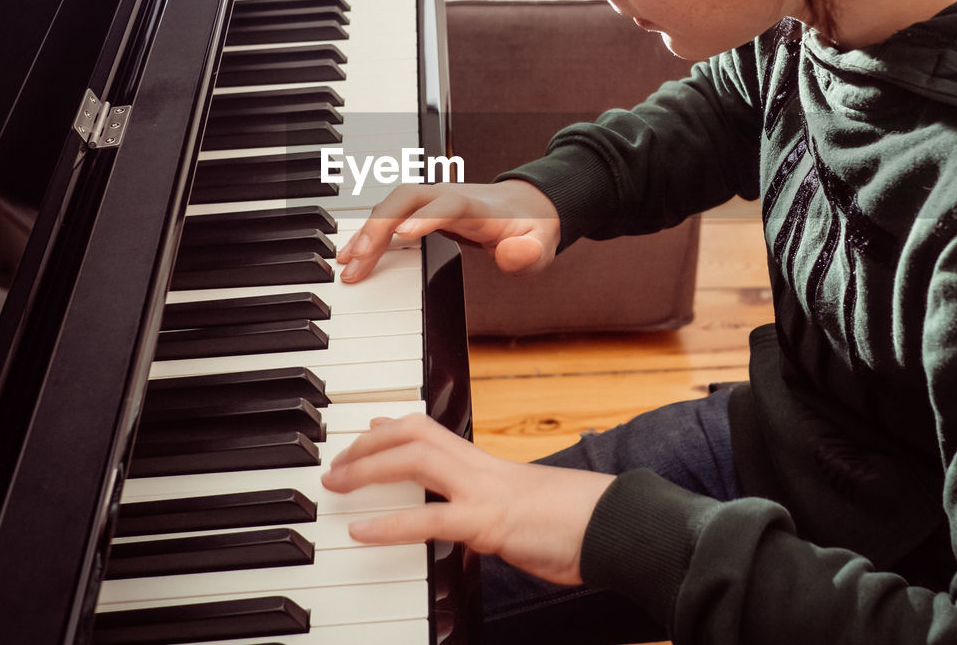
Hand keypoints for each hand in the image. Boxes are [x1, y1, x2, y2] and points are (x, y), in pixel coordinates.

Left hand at [321, 413, 613, 584]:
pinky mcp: (490, 524)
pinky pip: (430, 519)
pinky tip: (361, 530)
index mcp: (491, 467)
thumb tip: (474, 516)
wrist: (620, 528)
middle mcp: (483, 469)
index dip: (395, 427)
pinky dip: (389, 523)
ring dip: (368, 469)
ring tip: (336, 483)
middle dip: (369, 443)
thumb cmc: (581, 525)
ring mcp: (485, 493)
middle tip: (336, 462)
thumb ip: (496, 504)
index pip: (434, 431)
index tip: (367, 428)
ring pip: (415, 461)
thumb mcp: (528, 508)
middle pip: (415, 433)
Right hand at [336, 180, 560, 281]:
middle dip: (380, 226)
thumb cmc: (531, 229)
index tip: (403, 234)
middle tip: (359, 260)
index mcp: (478, 205)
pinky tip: (352, 253)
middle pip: (407, 199)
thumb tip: (513, 255)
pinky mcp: (422, 208)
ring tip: (347, 263)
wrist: (526, 207)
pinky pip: (389, 214)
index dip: (427, 216)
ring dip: (367, 231)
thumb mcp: (542, 243)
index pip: (448, 204)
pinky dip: (369, 232)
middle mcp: (449, 195)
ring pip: (392, 205)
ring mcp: (433, 199)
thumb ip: (530, 251)